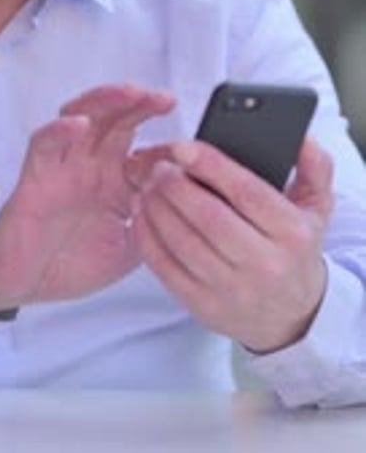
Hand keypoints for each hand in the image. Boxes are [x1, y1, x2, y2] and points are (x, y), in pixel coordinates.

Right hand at [0, 84, 174, 314]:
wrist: (24, 282)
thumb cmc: (72, 261)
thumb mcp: (129, 247)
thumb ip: (155, 223)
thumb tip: (190, 205)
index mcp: (116, 180)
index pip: (147, 153)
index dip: (170, 149)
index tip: (193, 151)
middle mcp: (92, 165)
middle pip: (116, 120)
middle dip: (140, 104)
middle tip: (163, 99)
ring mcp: (64, 166)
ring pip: (83, 117)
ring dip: (105, 102)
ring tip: (129, 95)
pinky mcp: (36, 174)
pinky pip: (45, 144)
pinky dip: (60, 131)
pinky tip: (77, 125)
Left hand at [127, 138, 333, 352]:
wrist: (291, 316)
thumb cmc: (293, 251)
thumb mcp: (316, 208)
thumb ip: (314, 168)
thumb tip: (302, 141)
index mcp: (291, 233)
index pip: (246, 192)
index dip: (210, 165)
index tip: (183, 147)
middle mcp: (264, 264)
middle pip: (208, 217)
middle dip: (174, 185)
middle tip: (159, 166)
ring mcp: (232, 289)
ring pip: (182, 242)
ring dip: (156, 208)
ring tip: (147, 185)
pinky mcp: (204, 306)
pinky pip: (166, 268)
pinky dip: (147, 238)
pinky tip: (142, 214)